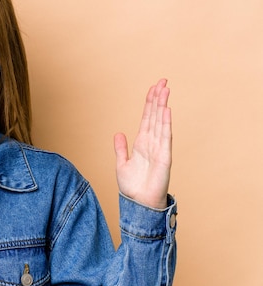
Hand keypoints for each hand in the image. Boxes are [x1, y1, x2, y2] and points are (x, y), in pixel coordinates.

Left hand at [114, 79, 171, 208]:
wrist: (139, 204)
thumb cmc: (133, 187)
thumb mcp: (121, 164)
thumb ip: (120, 148)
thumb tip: (118, 133)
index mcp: (141, 143)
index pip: (147, 118)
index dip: (150, 103)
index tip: (154, 88)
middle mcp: (152, 143)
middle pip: (155, 116)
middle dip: (158, 98)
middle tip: (163, 81)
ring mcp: (159, 149)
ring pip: (161, 123)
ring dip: (163, 106)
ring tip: (165, 90)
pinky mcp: (164, 158)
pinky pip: (165, 138)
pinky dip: (165, 124)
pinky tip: (166, 111)